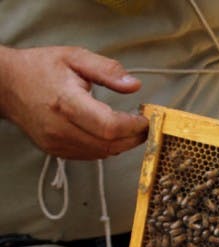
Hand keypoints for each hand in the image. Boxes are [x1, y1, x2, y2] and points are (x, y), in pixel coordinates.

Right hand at [0, 45, 147, 159]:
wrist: (6, 85)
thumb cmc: (40, 68)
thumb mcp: (74, 57)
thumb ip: (106, 70)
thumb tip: (134, 85)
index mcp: (66, 102)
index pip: (109, 126)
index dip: (133, 126)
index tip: (144, 118)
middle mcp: (59, 127)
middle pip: (109, 144)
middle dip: (133, 137)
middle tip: (144, 125)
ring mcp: (56, 143)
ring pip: (102, 153)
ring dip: (122, 144)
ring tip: (130, 128)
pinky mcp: (55, 150)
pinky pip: (90, 155)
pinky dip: (106, 147)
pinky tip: (111, 134)